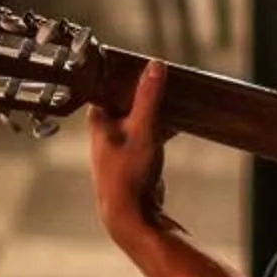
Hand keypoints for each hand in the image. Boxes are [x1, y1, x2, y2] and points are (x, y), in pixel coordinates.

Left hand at [87, 59, 171, 249]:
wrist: (132, 213)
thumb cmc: (127, 173)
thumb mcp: (142, 129)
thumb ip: (148, 97)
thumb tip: (155, 66)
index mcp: (98, 117)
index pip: (109, 83)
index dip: (128, 74)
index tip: (147, 63)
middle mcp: (105, 128)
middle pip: (128, 98)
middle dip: (147, 91)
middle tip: (166, 78)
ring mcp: (120, 141)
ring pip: (140, 115)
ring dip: (157, 109)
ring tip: (175, 97)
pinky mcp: (134, 154)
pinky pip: (149, 131)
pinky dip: (162, 126)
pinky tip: (178, 123)